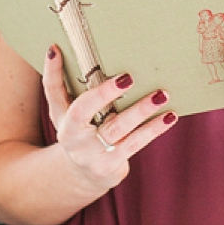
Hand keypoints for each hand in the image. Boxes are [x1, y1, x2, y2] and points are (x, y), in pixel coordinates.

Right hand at [43, 45, 175, 193]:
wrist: (85, 175)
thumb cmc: (81, 132)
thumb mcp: (66, 113)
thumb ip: (60, 85)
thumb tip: (55, 49)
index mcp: (61, 118)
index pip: (54, 92)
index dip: (54, 72)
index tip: (59, 50)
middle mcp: (71, 136)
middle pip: (84, 111)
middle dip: (105, 93)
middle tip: (129, 77)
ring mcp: (90, 154)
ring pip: (116, 127)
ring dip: (140, 110)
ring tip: (161, 95)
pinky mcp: (109, 166)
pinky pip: (134, 144)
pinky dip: (153, 129)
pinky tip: (169, 116)